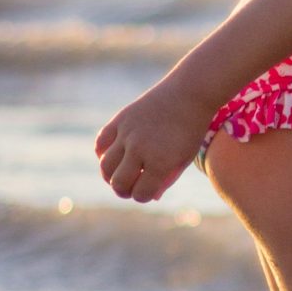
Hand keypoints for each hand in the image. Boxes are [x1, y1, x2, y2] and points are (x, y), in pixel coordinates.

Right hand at [96, 75, 210, 201]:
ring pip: (105, 166)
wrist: (188, 94)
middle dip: (124, 191)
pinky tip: (115, 156)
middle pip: (118, 183)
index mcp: (160, 162)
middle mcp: (140, 148)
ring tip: (121, 175)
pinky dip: (103, 154)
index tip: (148, 192)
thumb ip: (167, 179)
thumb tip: (150, 196)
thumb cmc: (191, 129)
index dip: (144, 196)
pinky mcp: (119, 120)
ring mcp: (127, 133)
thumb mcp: (184, 158)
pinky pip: (100, 144)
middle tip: (130, 188)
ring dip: (110, 176)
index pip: (141, 194)